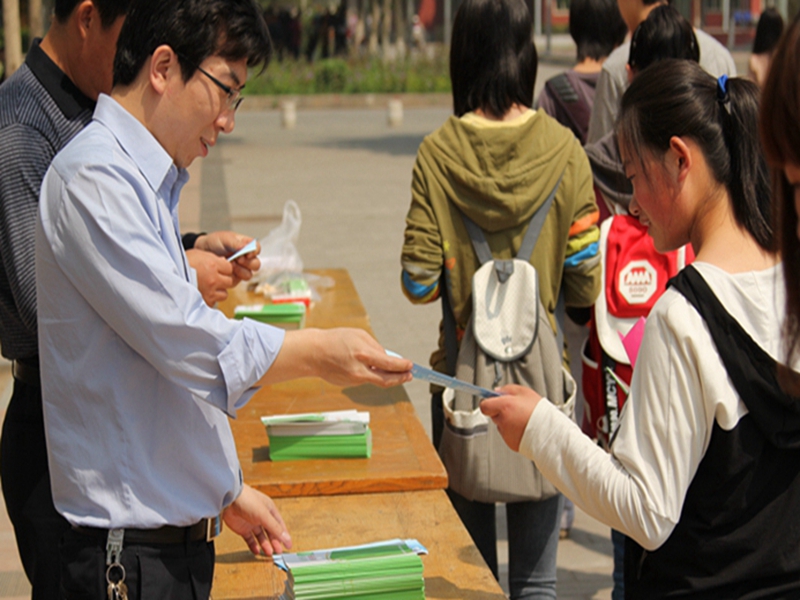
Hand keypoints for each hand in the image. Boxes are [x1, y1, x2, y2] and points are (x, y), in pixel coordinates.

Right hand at [185, 249, 234, 305]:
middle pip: (229, 281)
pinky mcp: (205, 302)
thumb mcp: (197, 254)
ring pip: (224, 294)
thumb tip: (224, 262)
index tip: (219, 270)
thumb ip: (213, 258)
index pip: (230, 268)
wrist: (166, 275)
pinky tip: (203, 294)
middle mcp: (213, 279)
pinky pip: (215, 302)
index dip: (224, 269)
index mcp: (212, 265)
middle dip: (223, 280)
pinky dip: (210, 299)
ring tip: (208, 288)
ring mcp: (210, 292)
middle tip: (213, 279)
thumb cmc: (180, 264)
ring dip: (218, 291)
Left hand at [194, 231, 260, 280]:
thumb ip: (235, 243)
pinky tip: (227, 270)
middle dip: (248, 263)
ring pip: (250, 274)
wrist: (202, 251)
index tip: (247, 254)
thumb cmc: (215, 242)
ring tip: (231, 265)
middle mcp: (246, 256)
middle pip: (256, 264)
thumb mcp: (225, 239)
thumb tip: (244, 248)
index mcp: (246, 244)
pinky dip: (234, 276)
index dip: (255, 251)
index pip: (257, 248)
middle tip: (238, 260)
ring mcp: (241, 267)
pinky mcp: (235, 276)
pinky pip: (239, 280)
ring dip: (241, 271)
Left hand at [223, 483, 291, 556]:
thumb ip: (275, 528)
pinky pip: (249, 539)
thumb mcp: (264, 515)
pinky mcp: (242, 528)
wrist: (228, 499)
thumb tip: (286, 538)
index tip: (288, 545)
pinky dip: (253, 545)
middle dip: (275, 542)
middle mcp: (261, 517)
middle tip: (278, 552)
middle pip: (270, 532)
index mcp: (269, 510)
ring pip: (260, 537)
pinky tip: (256, 551)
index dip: (284, 535)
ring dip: (265, 545)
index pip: (279, 525)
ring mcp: (251, 523)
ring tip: (268, 553)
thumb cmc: (248, 500)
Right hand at [258, 328, 412, 387]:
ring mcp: (353, 380)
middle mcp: (359, 371)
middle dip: (401, 379)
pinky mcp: (348, 384)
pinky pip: (364, 379)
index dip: (403, 366)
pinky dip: (369, 373)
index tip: (411, 366)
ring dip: (385, 375)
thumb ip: (375, 346)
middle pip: (386, 381)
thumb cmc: (335, 339)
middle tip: (409, 375)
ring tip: (392, 369)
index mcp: (363, 355)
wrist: (312, 352)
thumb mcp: (359, 335)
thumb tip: (388, 358)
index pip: (390, 365)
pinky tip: (366, 366)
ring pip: (375, 380)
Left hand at [480, 384, 542, 451]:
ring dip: (507, 422)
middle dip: (500, 411)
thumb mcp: (525, 392)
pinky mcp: (510, 443)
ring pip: (501, 425)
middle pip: (493, 414)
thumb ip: (508, 389)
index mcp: (504, 406)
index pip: (484, 405)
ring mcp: (506, 433)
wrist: (551, 432)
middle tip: (514, 409)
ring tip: (523, 419)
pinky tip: (524, 428)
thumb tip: (496, 391)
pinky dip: (513, 431)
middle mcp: (502, 421)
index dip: (488, 402)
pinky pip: (507, 434)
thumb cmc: (540, 412)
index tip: (492, 400)